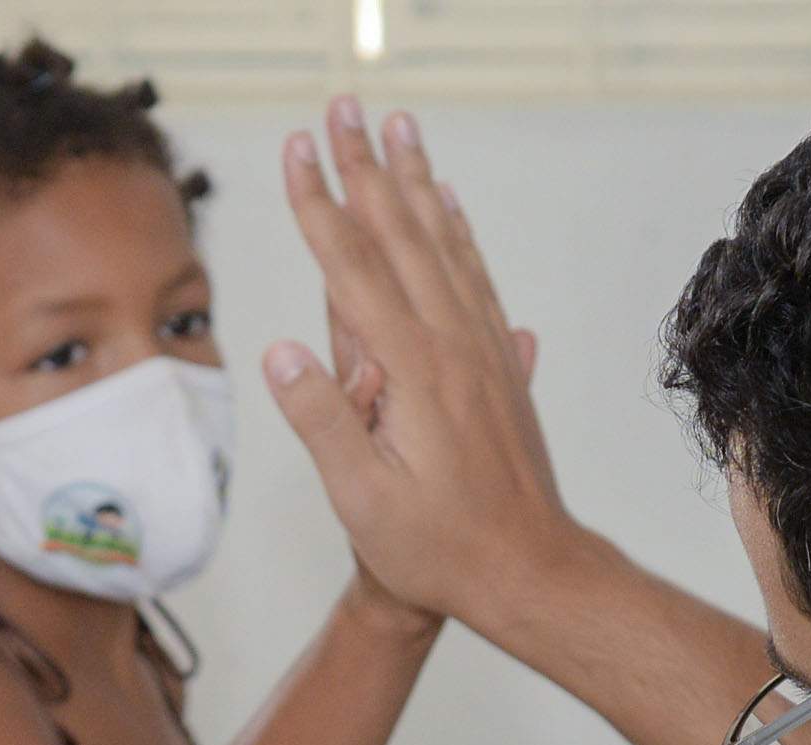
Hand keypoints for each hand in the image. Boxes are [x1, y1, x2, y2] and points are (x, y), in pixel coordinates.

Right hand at [267, 98, 568, 634]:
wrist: (529, 570)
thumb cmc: (440, 549)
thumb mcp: (362, 500)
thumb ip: (323, 421)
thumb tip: (281, 353)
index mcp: (413, 370)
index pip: (353, 267)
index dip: (320, 203)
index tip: (298, 148)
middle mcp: (453, 344)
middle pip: (401, 234)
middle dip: (366, 166)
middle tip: (345, 108)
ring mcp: (483, 348)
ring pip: (444, 243)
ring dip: (416, 181)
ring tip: (400, 129)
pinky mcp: (499, 362)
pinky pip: (474, 274)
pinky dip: (456, 229)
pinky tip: (448, 205)